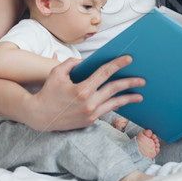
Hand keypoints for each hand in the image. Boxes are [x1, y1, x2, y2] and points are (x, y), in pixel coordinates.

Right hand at [26, 55, 144, 131]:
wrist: (39, 116)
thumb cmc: (48, 92)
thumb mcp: (57, 73)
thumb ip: (72, 63)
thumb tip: (85, 61)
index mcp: (82, 89)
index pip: (104, 73)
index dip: (118, 64)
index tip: (129, 59)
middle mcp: (88, 103)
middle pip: (114, 89)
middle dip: (130, 83)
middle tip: (142, 80)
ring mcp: (90, 114)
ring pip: (114, 103)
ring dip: (128, 98)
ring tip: (140, 95)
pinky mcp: (89, 121)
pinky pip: (106, 111)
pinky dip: (116, 105)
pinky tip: (123, 102)